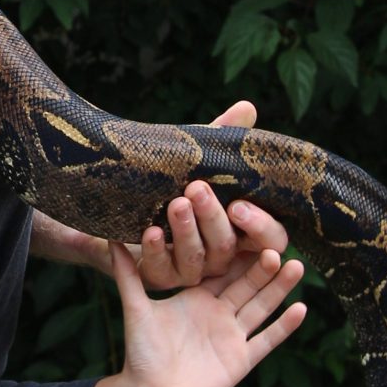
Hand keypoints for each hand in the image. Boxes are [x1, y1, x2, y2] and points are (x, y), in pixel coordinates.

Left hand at [28, 101, 291, 285]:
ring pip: (196, 260)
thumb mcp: (193, 160)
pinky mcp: (159, 278)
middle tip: (196, 189)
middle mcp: (221, 257)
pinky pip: (160, 270)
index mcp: (241, 232)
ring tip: (174, 203)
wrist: (115, 206)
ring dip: (185, 232)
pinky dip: (154, 250)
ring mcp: (191, 271)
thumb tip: (247, 108)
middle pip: (228, 247)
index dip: (260, 226)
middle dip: (213, 218)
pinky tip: (149, 231)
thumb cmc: (168, 181)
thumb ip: (221, 138)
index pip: (270, 239)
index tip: (240, 204)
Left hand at [91, 242, 307, 386]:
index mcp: (197, 298)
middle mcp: (218, 314)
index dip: (237, 253)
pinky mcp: (242, 360)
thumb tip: (109, 238)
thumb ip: (128, 275)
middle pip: (247, 285)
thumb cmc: (141, 352)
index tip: (249, 228)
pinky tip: (301, 309)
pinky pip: (267, 341)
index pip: (222, 270)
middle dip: (262, 267)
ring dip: (280, 289)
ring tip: (297, 266)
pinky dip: (284, 327)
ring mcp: (233, 337)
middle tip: (278, 243)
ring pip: (262, 307)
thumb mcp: (136, 307)